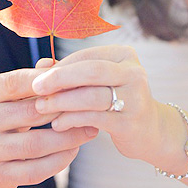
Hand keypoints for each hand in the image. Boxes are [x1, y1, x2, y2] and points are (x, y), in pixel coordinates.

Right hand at [0, 67, 97, 187]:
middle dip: (65, 110)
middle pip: (31, 114)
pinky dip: (59, 161)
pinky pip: (35, 171)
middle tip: (90, 107)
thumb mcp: (5, 91)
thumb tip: (55, 64)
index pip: (17, 83)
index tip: (75, 82)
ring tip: (88, 130)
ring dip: (68, 138)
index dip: (48, 82)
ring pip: (36, 145)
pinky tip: (73, 150)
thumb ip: (30, 77)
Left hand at [32, 46, 162, 161]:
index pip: (86, 56)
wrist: (151, 132)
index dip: (60, 66)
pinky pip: (95, 118)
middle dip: (59, 78)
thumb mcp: (98, 83)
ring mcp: (136, 98)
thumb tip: (40, 65)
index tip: (38, 77)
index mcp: (125, 55)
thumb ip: (71, 73)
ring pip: (92, 96)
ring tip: (42, 108)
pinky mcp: (131, 123)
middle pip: (91, 71)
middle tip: (36, 87)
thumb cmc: (115, 101)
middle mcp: (134, 73)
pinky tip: (58, 124)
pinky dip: (72, 120)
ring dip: (62, 102)